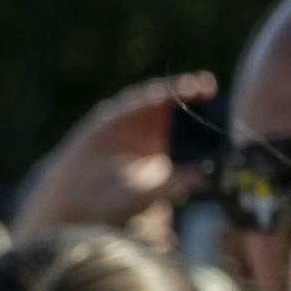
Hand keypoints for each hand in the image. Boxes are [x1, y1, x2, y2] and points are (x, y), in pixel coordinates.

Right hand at [13, 68, 212, 238]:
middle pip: (171, 102)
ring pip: (148, 100)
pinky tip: (154, 96)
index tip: (218, 105)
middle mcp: (143, 127)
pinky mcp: (101, 123)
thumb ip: (174, 185)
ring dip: (166, 91)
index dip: (200, 110)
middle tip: (206, 86)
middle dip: (188, 90)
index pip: (185, 118)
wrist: (71, 205)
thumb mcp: (149, 195)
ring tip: (185, 88)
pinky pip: (122, 108)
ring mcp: (122, 123)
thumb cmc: (112, 202)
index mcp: (159, 142)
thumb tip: (206, 180)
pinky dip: (138, 102)